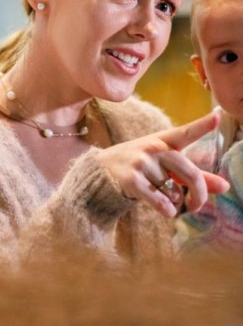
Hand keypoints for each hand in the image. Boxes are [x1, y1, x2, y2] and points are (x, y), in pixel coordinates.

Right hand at [95, 111, 229, 217]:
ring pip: (175, 192)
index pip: (185, 132)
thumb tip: (225, 186)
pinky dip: (167, 210)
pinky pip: (162, 202)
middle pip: (189, 172)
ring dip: (174, 202)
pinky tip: (165, 210)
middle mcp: (154, 148)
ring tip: (162, 198)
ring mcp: (142, 163)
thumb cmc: (138, 166)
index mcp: (163, 141)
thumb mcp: (163, 164)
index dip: (203, 125)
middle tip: (196, 205)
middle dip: (199, 194)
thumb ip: (193, 174)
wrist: (99, 171)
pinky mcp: (133, 180)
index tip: (218, 115)